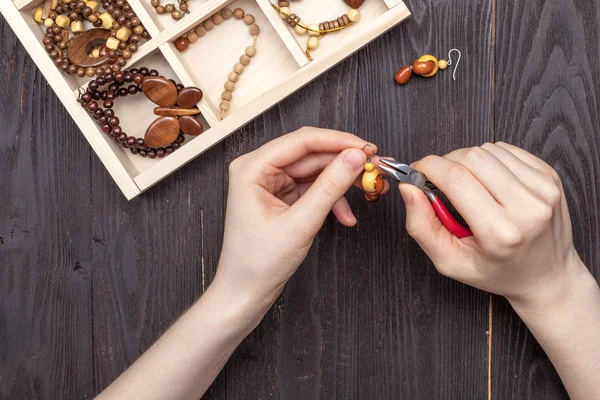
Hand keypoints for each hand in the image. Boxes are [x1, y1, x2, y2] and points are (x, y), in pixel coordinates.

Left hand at [214, 127, 387, 303]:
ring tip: (366, 192)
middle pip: (311, 154)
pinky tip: (346, 216)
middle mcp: (259, 169)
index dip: (338, 141)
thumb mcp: (300, 223)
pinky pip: (313, 188)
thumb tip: (355, 157)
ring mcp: (271, 183)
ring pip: (316, 171)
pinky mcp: (282, 196)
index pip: (301, 141)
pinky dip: (332, 199)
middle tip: (374, 169)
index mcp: (252, 168)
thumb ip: (330, 187)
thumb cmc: (257, 263)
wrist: (246, 292)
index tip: (366, 148)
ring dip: (341, 184)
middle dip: (344, 164)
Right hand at [398, 142, 587, 309]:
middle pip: (471, 158)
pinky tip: (487, 180)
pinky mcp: (550, 176)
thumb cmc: (497, 271)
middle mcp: (527, 206)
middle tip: (439, 181)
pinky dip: (489, 159)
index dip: (428, 167)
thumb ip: (421, 226)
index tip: (417, 172)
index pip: (455, 179)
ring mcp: (543, 189)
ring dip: (467, 160)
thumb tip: (408, 188)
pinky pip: (507, 150)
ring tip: (467, 185)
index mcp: (500, 232)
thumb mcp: (449, 261)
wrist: (547, 276)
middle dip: (445, 162)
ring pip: (488, 150)